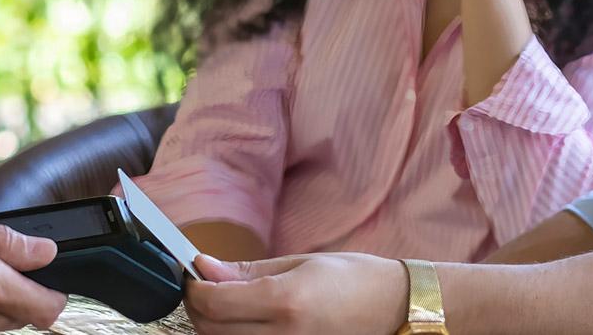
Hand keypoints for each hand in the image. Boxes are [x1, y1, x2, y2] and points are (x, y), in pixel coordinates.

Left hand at [184, 253, 406, 334]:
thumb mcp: (301, 263)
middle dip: (200, 307)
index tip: (194, 275)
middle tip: (209, 287)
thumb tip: (206, 267)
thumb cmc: (357, 281)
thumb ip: (248, 271)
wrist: (398, 310)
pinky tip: (247, 324)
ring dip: (216, 326)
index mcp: (285, 302)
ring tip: (230, 305)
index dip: (194, 287)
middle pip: (211, 329)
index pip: (213, 302)